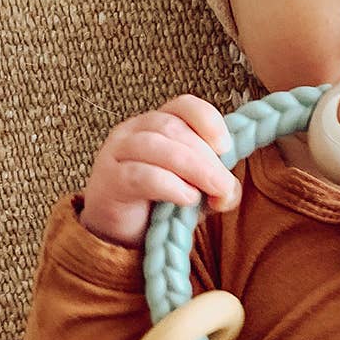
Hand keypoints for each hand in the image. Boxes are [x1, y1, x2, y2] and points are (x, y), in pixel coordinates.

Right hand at [80, 94, 240, 247]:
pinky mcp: (109, 181)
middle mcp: (135, 130)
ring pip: (156, 146)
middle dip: (206, 157)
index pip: (184, 106)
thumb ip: (217, 186)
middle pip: (174, 129)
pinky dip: (170, 186)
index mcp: (159, 123)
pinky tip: (187, 198)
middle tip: (224, 184)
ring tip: (213, 191)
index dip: (208, 120)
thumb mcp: (198, 190)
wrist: (119, 233)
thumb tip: (229, 191)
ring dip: (193, 168)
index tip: (225, 147)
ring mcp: (117, 152)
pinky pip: (140, 175)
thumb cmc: (160, 204)